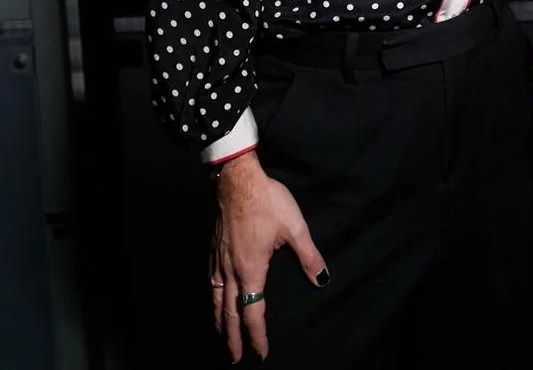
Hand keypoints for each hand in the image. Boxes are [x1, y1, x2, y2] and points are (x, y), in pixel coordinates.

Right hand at [209, 151, 329, 362]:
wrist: (239, 180)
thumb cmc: (268, 202)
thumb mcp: (295, 228)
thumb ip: (309, 256)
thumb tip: (321, 279)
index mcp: (251, 270)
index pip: (253, 312)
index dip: (257, 335)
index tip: (260, 353)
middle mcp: (231, 270)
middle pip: (229, 312)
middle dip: (233, 337)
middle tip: (235, 357)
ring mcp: (219, 260)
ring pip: (216, 299)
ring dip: (219, 321)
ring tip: (221, 335)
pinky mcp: (214, 248)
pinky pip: (210, 281)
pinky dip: (212, 298)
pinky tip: (214, 297)